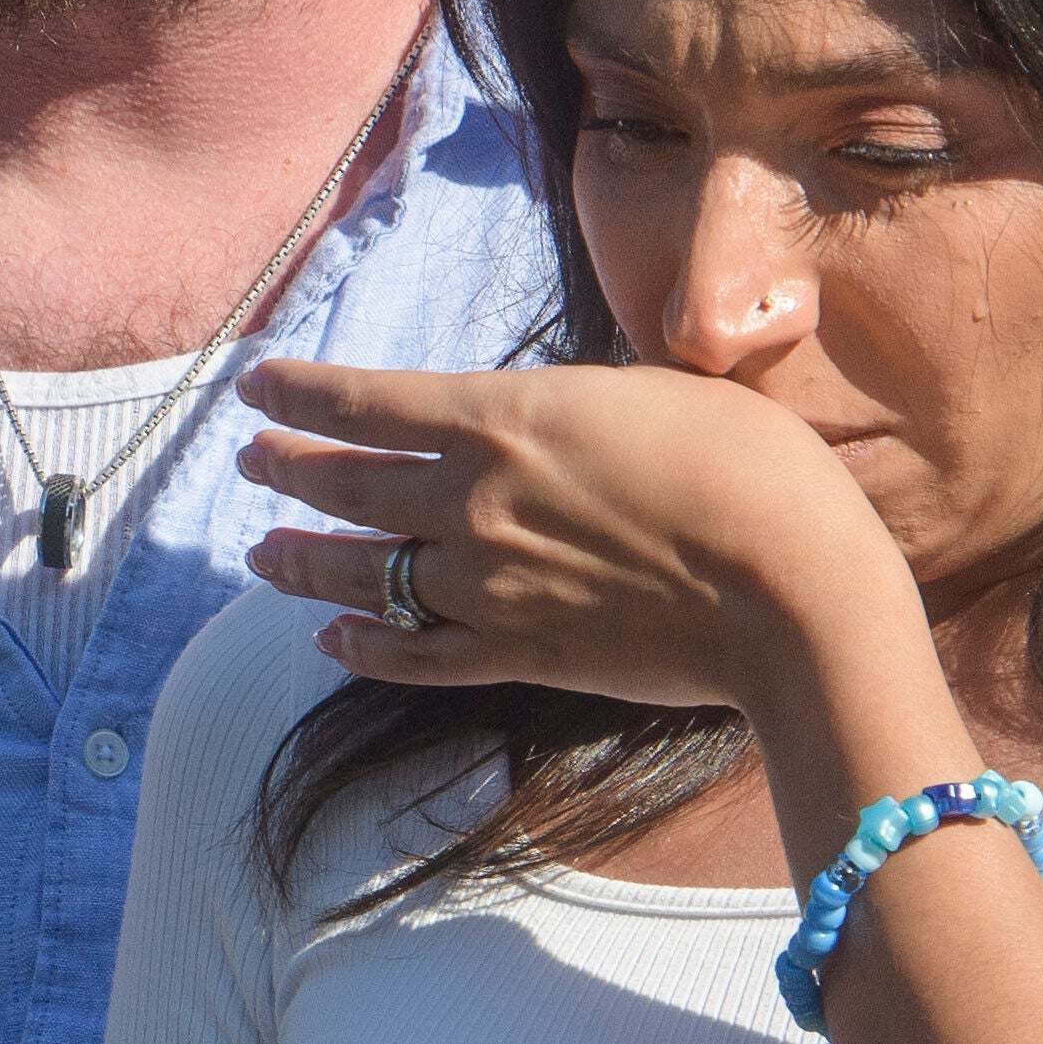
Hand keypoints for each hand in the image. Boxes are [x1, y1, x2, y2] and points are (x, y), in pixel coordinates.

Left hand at [234, 356, 906, 717]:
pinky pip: (412, 657)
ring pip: (361, 576)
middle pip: (345, 485)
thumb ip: (577, 406)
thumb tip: (548, 413)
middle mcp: (471, 501)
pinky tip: (333, 643)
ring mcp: (484, 587)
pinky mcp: (514, 656)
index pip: (365, 401)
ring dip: (302, 562)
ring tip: (262, 554)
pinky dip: (364, 649)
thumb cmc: (751, 472)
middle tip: (250, 462)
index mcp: (504, 418)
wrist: (792, 593)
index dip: (299, 394)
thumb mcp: (658, 392)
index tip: (256, 387)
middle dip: (286, 470)